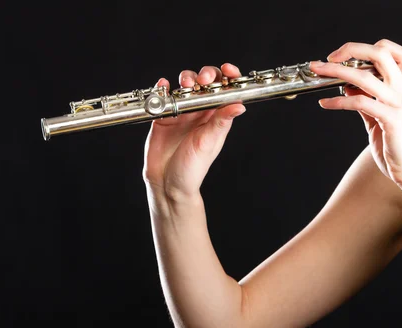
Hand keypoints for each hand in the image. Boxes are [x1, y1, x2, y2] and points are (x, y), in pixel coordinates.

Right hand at [143, 63, 245, 203]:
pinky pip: (163, 96)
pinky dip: (162, 88)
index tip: (227, 70)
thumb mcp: (208, 143)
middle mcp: (200, 112)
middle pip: (205, 82)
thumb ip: (221, 122)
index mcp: (216, 117)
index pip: (226, 91)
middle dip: (205, 75)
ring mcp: (182, 112)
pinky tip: (162, 86)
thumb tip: (240, 105)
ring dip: (185, 79)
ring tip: (184, 84)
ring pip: (185, 86)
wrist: (166, 184)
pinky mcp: (164, 115)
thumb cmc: (192, 169)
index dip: (228, 76)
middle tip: (201, 81)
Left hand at [308, 40, 401, 195]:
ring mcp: (398, 105)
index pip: (394, 52)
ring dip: (336, 71)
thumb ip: (367, 100)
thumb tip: (348, 87)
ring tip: (318, 72)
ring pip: (365, 77)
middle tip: (328, 57)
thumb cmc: (399, 146)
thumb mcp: (380, 118)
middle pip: (381, 54)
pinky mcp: (391, 121)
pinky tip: (325, 103)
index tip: (344, 55)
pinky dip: (338, 101)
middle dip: (351, 50)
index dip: (368, 47)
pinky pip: (360, 103)